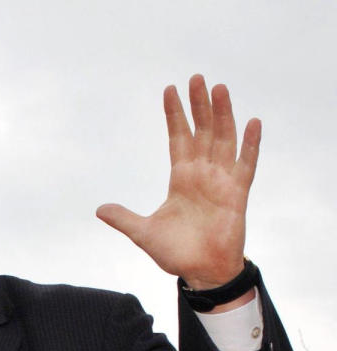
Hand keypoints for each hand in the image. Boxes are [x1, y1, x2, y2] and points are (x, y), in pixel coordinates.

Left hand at [96, 76, 259, 293]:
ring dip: (223, 114)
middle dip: (199, 105)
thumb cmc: (176, 253)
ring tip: (219, 89)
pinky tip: (252, 123)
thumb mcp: (144, 233)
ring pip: (223, 139)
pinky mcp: (238, 194)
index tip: (170, 89)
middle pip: (202, 131)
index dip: (175, 115)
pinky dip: (250, 145)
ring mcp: (221, 181)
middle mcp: (203, 173)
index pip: (178, 138)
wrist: (201, 273)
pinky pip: (246, 165)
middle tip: (196, 78)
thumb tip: (99, 209)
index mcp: (181, 178)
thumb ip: (124, 219)